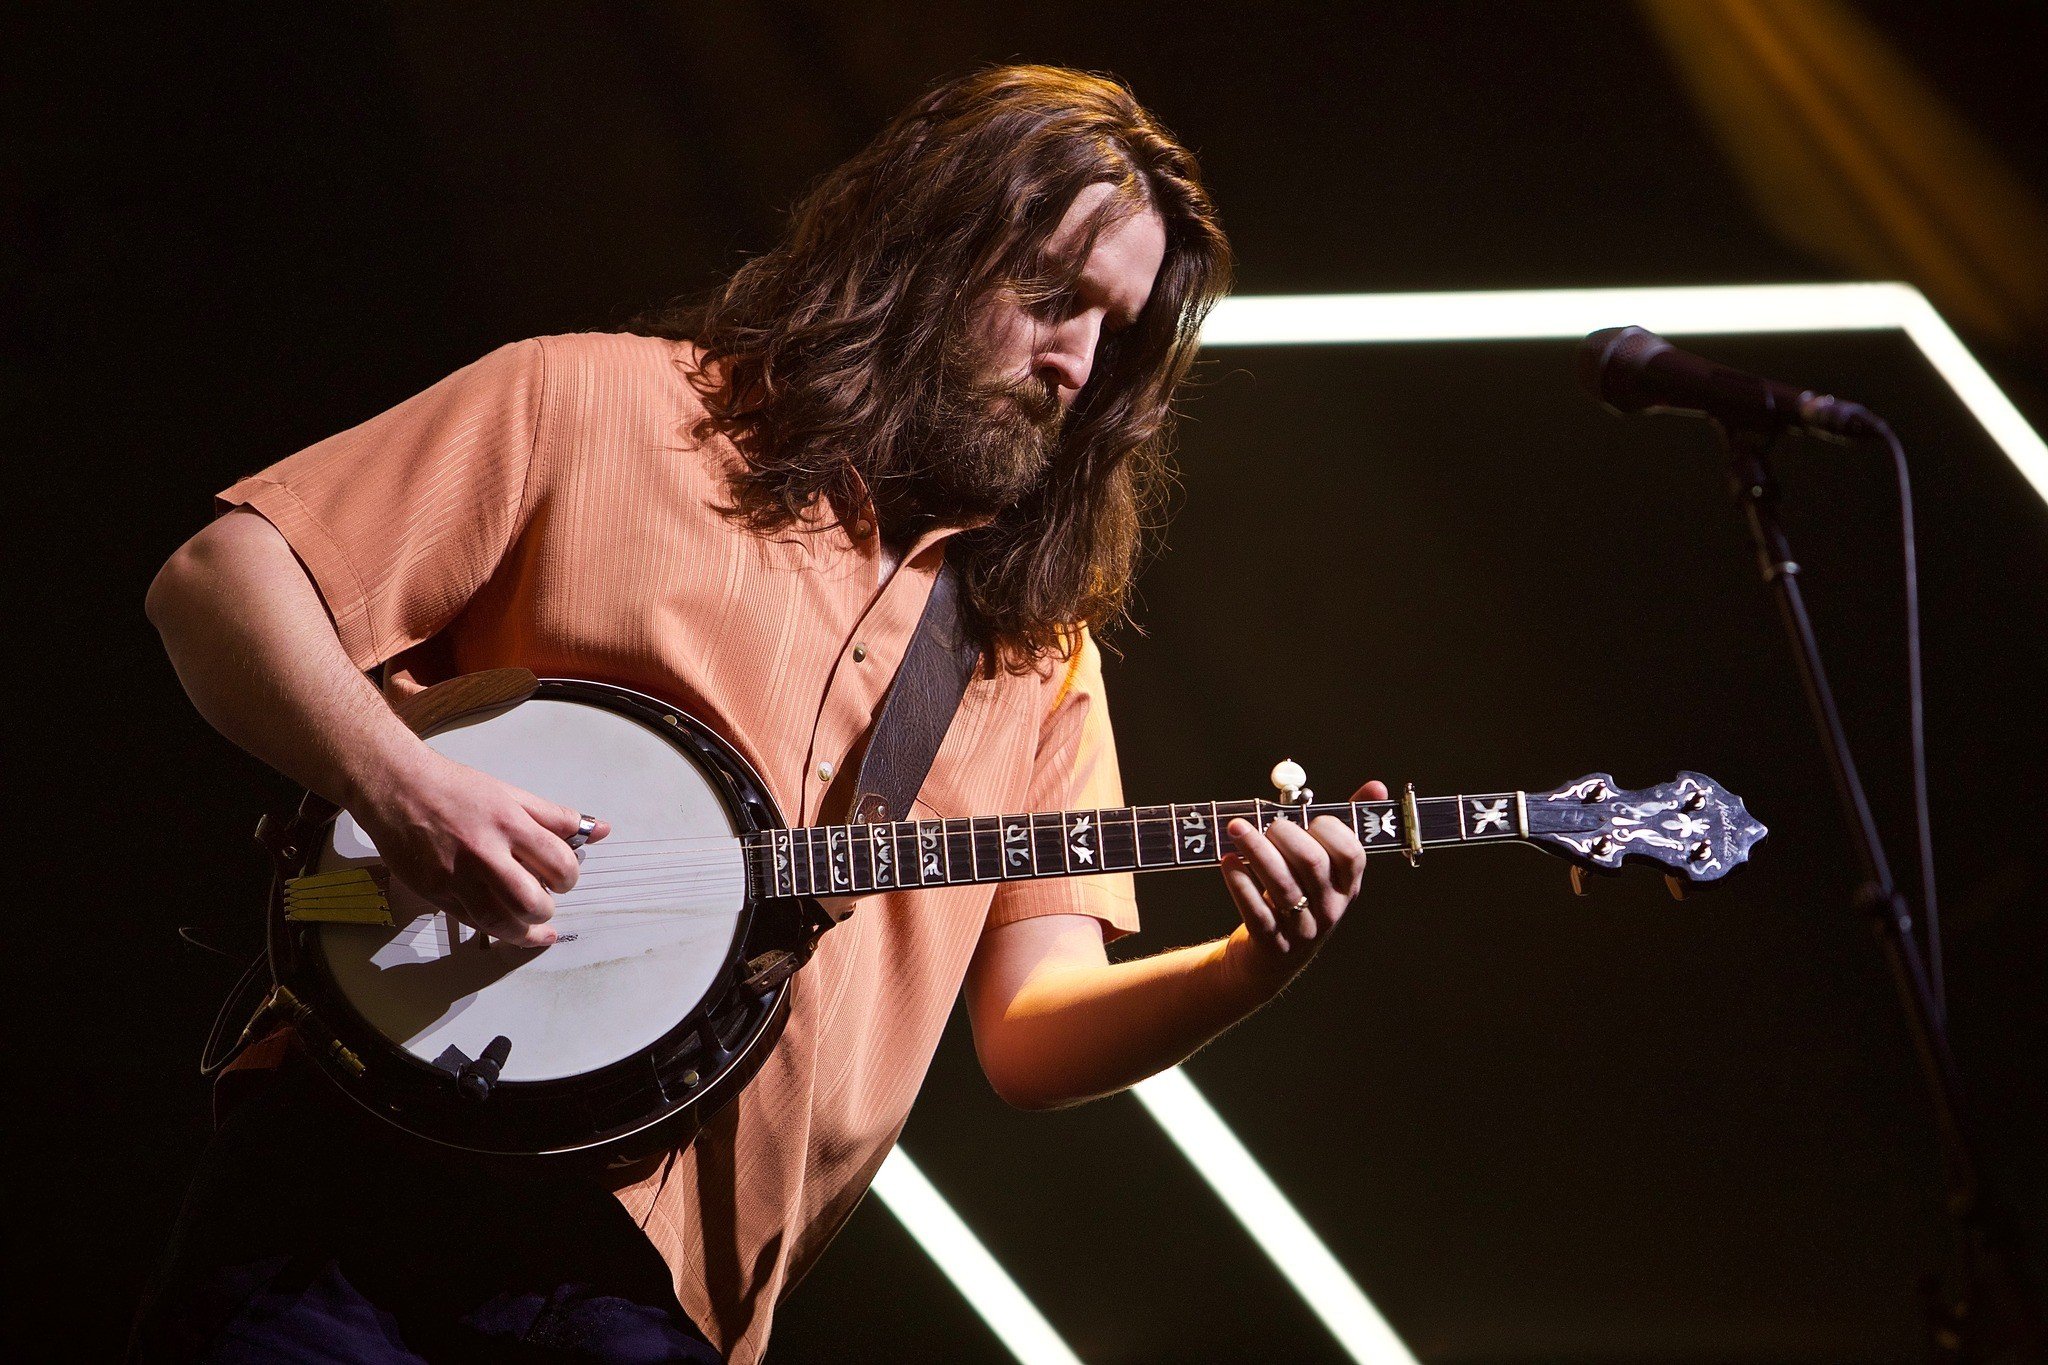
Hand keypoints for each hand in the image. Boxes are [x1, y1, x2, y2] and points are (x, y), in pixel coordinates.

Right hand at [350, 747, 608, 948]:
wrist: (396, 789)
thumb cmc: (455, 788)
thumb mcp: (511, 794)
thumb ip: (556, 817)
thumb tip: (602, 830)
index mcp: (509, 823)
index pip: (558, 863)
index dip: (569, 877)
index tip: (563, 878)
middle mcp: (484, 853)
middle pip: (531, 901)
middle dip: (546, 908)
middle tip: (546, 900)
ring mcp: (457, 877)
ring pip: (501, 923)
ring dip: (525, 931)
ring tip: (534, 926)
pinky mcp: (436, 893)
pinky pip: (473, 923)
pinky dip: (496, 930)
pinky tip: (508, 929)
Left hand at [1219, 779, 1386, 992]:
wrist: (1270, 959)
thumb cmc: (1301, 898)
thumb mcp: (1326, 868)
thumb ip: (1346, 826)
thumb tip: (1378, 787)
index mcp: (1347, 886)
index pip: (1351, 854)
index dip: (1329, 829)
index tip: (1308, 818)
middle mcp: (1330, 908)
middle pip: (1312, 863)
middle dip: (1285, 833)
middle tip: (1266, 821)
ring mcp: (1302, 929)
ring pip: (1281, 885)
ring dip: (1256, 850)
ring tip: (1235, 828)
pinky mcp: (1271, 943)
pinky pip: (1256, 912)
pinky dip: (1240, 883)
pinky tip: (1228, 861)